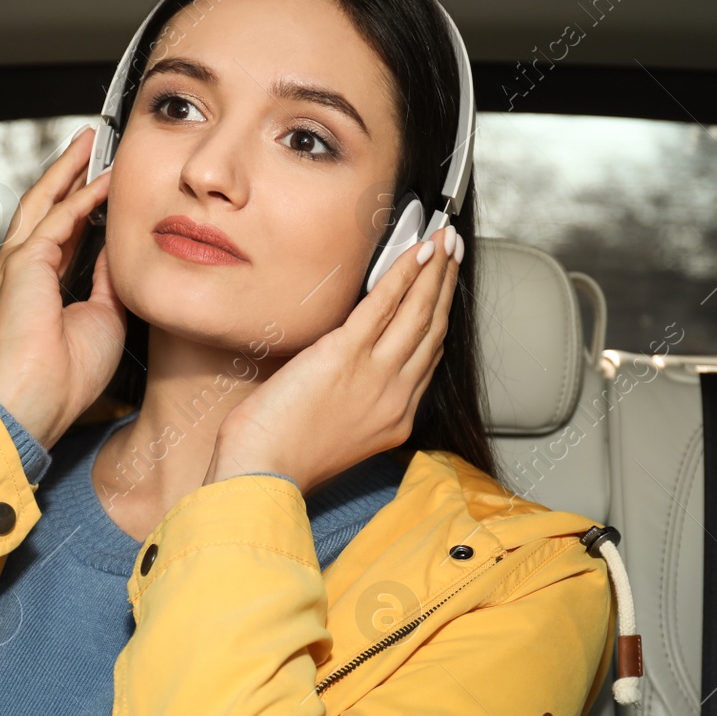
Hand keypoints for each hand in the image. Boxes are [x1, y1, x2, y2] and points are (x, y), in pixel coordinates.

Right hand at [0, 126, 124, 448]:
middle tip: (88, 148)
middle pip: (43, 208)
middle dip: (66, 175)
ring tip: (89, 145)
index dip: (80, 208)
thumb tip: (120, 250)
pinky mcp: (24, 262)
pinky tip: (104, 181)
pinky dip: (83, 197)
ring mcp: (15, 265)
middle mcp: (18, 274)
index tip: (102, 188)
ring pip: (44, 202)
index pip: (59, 236)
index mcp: (33, 290)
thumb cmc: (67, 377)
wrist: (39, 398)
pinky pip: (59, 219)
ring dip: (68, 171)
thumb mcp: (104, 317)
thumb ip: (107, 279)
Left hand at [204, 226, 462, 494]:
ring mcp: (376, 375)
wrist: (263, 473)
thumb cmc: (282, 457)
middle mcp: (396, 397)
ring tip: (443, 242)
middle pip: (432, 330)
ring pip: (418, 313)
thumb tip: (350, 370)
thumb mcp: (335, 432)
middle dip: (446, 286)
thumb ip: (355, 402)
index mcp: (394, 418)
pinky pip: (386, 305)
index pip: (426, 358)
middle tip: (453, 253)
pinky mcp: (347, 355)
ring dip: (434, 271)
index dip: (438, 317)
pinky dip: (404, 275)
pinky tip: (417, 253)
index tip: (443, 291)